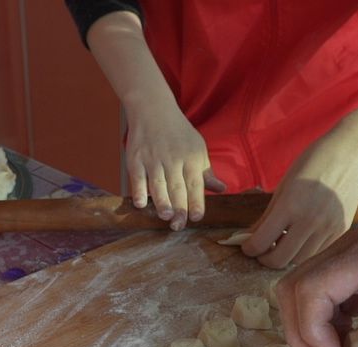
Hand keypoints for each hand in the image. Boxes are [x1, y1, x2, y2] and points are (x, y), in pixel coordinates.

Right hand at [124, 107, 225, 230]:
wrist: (152, 108)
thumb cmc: (178, 132)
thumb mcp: (198, 148)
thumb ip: (207, 172)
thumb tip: (222, 189)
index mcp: (192, 158)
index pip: (195, 184)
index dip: (196, 202)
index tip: (197, 217)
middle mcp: (173, 159)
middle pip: (177, 188)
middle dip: (179, 208)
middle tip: (178, 226)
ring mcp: (153, 159)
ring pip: (158, 184)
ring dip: (161, 201)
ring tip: (165, 216)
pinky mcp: (135, 159)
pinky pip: (137, 178)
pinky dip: (139, 191)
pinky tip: (141, 204)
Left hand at [243, 127, 357, 267]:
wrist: (351, 154)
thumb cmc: (313, 162)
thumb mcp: (283, 185)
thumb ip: (267, 216)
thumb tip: (251, 237)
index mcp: (290, 206)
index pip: (261, 242)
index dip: (249, 249)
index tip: (248, 246)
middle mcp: (310, 221)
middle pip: (280, 260)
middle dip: (265, 259)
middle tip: (262, 250)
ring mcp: (328, 228)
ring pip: (300, 260)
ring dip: (287, 256)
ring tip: (283, 243)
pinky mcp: (341, 230)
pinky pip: (318, 251)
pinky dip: (305, 250)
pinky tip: (301, 237)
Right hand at [276, 228, 357, 346]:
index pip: (311, 288)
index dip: (312, 329)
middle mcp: (346, 247)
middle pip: (293, 288)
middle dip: (303, 331)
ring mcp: (343, 254)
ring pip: (296, 290)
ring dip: (308, 327)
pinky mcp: (344, 266)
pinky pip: (313, 293)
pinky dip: (319, 321)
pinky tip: (345, 338)